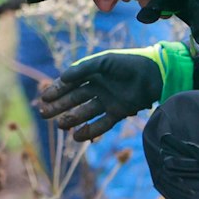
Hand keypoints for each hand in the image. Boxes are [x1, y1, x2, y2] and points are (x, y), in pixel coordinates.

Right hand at [35, 42, 183, 139]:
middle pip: (74, 99)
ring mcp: (107, 101)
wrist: (154, 74)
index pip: (69, 84)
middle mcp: (98, 88)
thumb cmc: (128, 64)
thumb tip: (62, 78)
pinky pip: (101, 124)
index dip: (56, 90)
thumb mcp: (103, 62)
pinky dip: (89, 131)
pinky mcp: (118, 112)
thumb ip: (82, 69)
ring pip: (84, 112)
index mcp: (92, 74)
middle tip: (44, 113)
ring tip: (59, 124)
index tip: (44, 98)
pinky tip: (76, 136)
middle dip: (59, 106)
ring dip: (71, 119)